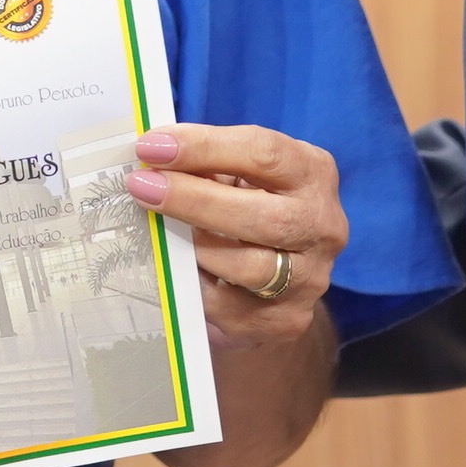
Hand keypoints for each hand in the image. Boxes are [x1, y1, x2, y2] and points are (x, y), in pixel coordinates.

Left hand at [127, 123, 348, 353]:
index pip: (264, 153)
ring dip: (195, 247)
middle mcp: (323, 225)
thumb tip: (151, 156)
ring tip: (157, 229)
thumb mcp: (241, 175)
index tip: (152, 146)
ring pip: (250, 267)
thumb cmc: (252, 206)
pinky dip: (195, 284)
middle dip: (193, 199)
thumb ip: (208, 164)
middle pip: (261, 215)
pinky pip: (230, 306)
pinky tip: (172, 268)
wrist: (283, 279)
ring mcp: (310, 277)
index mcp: (313, 173)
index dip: (205, 147)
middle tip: (143, 187)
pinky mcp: (286, 320)